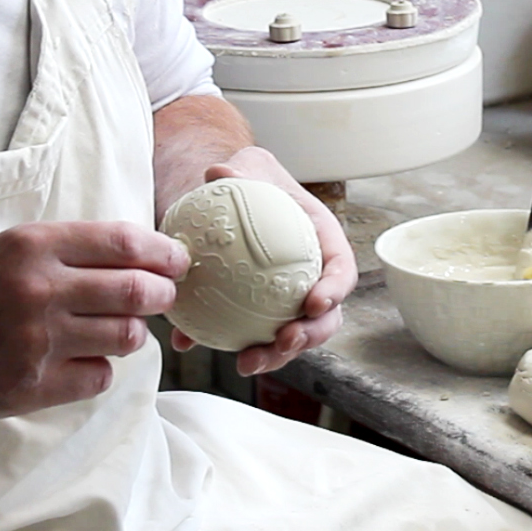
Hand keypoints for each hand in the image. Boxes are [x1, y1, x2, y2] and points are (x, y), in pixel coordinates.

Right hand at [0, 221, 188, 422]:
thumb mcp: (4, 251)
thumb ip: (68, 250)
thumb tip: (143, 255)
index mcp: (31, 245)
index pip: (126, 243)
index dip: (164, 252)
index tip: (179, 260)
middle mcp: (38, 290)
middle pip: (139, 291)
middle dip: (164, 294)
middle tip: (165, 295)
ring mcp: (37, 342)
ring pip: (127, 336)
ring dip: (132, 332)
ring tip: (115, 327)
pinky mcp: (34, 386)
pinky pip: (101, 376)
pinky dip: (101, 367)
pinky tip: (79, 358)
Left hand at [168, 146, 355, 375]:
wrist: (237, 196)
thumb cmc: (255, 180)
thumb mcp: (251, 167)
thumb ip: (241, 170)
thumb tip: (218, 173)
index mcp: (323, 243)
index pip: (340, 270)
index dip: (334, 291)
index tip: (313, 304)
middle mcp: (312, 277)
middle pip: (325, 317)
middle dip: (309, 337)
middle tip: (283, 342)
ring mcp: (286, 299)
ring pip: (291, 336)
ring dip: (273, 356)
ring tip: (246, 363)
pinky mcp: (257, 311)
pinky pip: (246, 332)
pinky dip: (222, 341)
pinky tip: (190, 343)